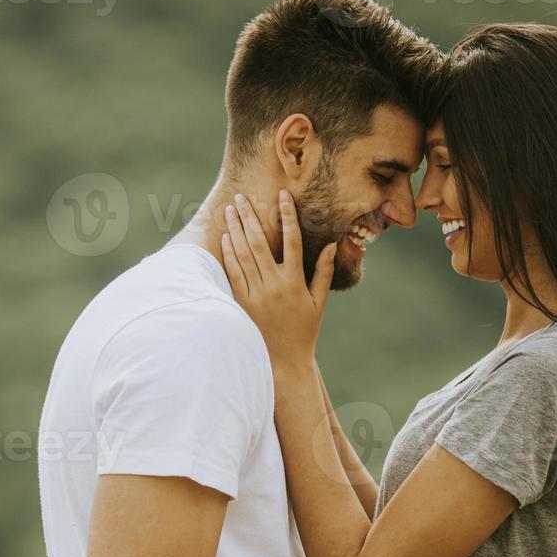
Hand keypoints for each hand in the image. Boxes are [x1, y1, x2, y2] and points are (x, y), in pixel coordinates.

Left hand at [220, 190, 334, 369]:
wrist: (284, 361)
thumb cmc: (304, 331)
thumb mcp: (319, 302)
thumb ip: (322, 272)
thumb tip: (331, 245)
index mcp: (295, 282)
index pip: (291, 240)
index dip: (287, 215)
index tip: (282, 195)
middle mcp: (274, 285)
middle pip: (260, 242)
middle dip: (250, 217)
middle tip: (241, 197)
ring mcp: (256, 294)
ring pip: (243, 255)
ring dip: (235, 230)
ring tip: (229, 210)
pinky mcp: (242, 303)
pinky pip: (233, 273)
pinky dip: (228, 253)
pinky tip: (225, 237)